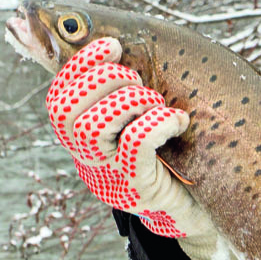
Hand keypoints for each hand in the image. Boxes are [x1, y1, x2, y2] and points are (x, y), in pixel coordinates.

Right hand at [47, 37, 241, 259]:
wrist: (201, 213)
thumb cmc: (176, 160)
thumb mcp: (146, 125)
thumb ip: (131, 96)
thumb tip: (127, 46)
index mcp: (85, 141)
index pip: (59, 98)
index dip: (80, 65)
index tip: (112, 46)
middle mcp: (89, 160)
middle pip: (65, 111)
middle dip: (105, 80)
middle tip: (141, 83)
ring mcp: (110, 177)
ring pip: (91, 126)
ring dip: (130, 99)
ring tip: (158, 103)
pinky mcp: (138, 189)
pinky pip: (134, 144)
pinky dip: (157, 121)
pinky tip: (178, 121)